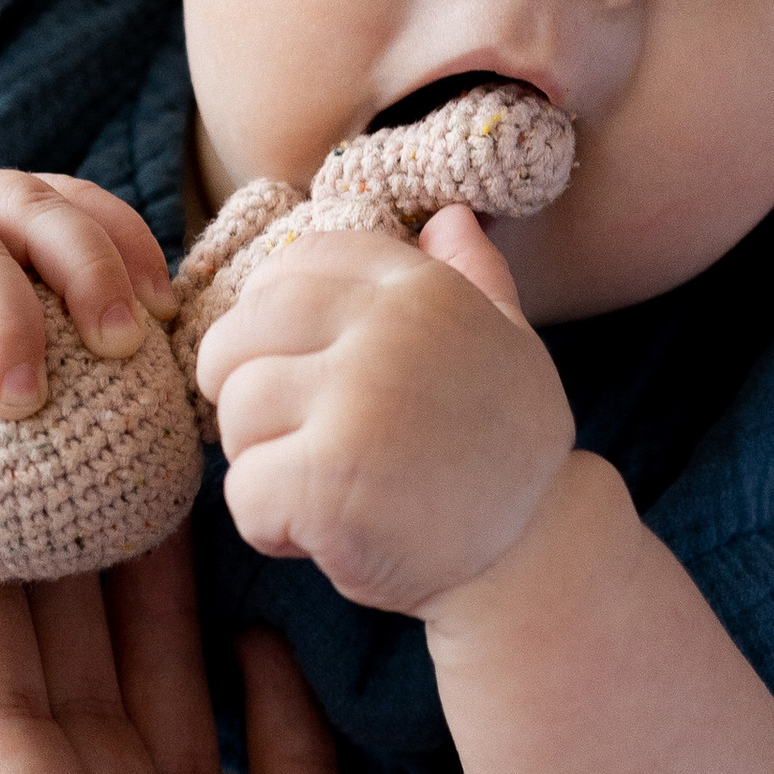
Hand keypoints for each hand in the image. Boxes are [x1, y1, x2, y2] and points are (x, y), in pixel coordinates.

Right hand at [0, 165, 174, 423]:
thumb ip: (7, 346)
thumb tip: (112, 432)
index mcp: (0, 207)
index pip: (84, 207)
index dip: (132, 252)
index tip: (166, 320)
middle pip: (42, 216)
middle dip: (93, 277)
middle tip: (121, 349)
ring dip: (3, 326)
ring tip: (18, 405)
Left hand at [192, 207, 574, 612]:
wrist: (535, 557)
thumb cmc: (507, 453)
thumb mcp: (506, 346)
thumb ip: (472, 278)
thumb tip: (450, 217)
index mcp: (420, 289)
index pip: (295, 263)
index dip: (270, 315)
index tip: (293, 366)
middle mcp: (389, 332)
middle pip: (243, 333)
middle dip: (244, 388)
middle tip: (287, 439)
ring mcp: (358, 403)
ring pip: (238, 413)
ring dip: (261, 463)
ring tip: (319, 490)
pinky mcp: (329, 481)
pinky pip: (244, 492)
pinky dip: (267, 527)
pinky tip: (320, 537)